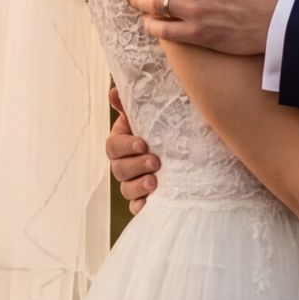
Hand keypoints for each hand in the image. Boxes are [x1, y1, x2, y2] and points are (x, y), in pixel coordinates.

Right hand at [104, 83, 159, 213]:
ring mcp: (132, 183)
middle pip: (118, 169)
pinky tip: (148, 205)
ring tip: (155, 182)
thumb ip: (131, 104)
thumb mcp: (150, 115)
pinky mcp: (144, 199)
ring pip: (126, 189)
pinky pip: (136, 207)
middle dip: (136, 166)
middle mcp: (123, 164)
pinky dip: (140, 207)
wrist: (185, 150)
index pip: (113, 146)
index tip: (143, 143)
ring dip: (138, 187)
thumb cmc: (163, 128)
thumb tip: (114, 92)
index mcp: (121, 143)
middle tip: (155, 162)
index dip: (126, 146)